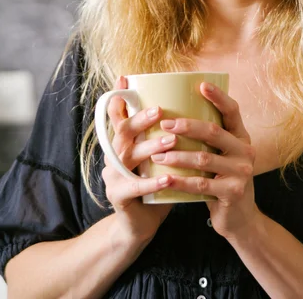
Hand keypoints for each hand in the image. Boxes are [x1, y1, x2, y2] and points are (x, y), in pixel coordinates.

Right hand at [101, 76, 176, 246]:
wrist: (140, 225)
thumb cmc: (155, 183)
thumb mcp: (157, 156)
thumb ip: (164, 134)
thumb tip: (189, 104)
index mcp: (122, 143)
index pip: (117, 116)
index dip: (119, 97)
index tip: (126, 78)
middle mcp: (113, 156)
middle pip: (121, 133)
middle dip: (139, 119)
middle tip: (159, 110)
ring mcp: (113, 177)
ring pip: (128, 158)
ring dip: (150, 147)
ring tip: (171, 140)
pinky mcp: (118, 198)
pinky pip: (133, 189)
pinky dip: (150, 182)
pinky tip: (167, 177)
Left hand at [150, 82, 260, 239]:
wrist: (240, 219)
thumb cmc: (221, 180)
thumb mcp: (222, 156)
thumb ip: (209, 138)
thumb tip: (174, 112)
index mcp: (241, 137)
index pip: (233, 111)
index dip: (219, 97)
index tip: (201, 85)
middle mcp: (245, 151)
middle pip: (214, 132)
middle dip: (187, 126)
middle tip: (164, 124)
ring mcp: (241, 173)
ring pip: (204, 159)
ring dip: (177, 155)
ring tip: (155, 152)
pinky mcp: (232, 193)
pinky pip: (201, 185)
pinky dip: (180, 181)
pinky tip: (164, 178)